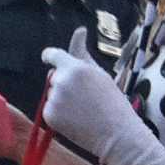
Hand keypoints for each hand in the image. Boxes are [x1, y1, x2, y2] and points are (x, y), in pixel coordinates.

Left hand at [38, 27, 139, 161]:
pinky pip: (49, 109)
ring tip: (83, 109)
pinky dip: (59, 113)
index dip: (51, 57)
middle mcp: (60, 82)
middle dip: (63, 82)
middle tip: (84, 96)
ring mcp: (53, 99)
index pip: (52, 55)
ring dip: (62, 98)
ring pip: (52, 93)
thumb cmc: (112, 102)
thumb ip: (83, 52)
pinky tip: (76, 119)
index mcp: (74, 68)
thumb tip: (80, 30)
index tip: (49, 58)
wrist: (116, 134)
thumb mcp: (100, 73)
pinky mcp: (49, 115)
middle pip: (53, 76)